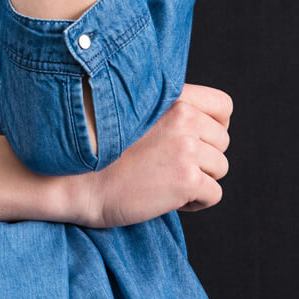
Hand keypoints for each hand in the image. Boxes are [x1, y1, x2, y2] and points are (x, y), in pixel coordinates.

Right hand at [71, 83, 231, 227]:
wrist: (75, 181)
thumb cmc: (100, 152)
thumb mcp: (135, 115)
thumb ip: (168, 111)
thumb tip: (205, 127)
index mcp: (171, 97)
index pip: (223, 105)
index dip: (214, 126)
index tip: (194, 139)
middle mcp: (183, 116)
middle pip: (223, 141)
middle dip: (203, 157)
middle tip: (168, 165)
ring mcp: (186, 147)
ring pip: (220, 168)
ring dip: (199, 179)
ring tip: (164, 180)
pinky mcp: (187, 177)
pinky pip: (214, 194)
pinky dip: (195, 202)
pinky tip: (166, 197)